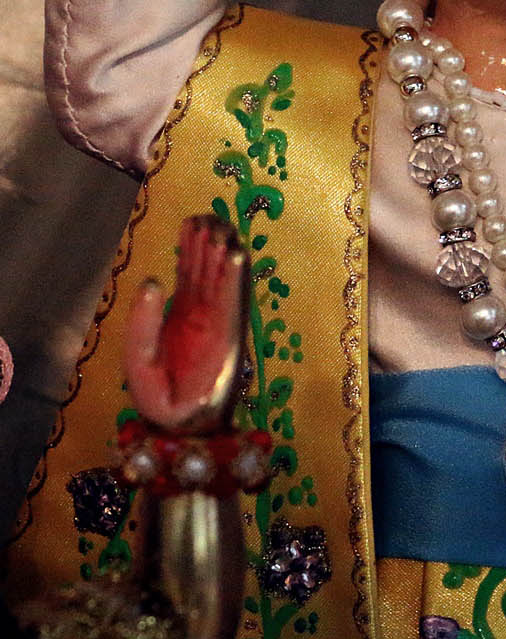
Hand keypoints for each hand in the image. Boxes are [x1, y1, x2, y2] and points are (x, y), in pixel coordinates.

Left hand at [123, 215, 250, 432]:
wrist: (179, 425)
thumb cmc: (157, 395)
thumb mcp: (137, 358)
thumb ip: (141, 322)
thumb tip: (154, 280)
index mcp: (178, 315)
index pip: (187, 273)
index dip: (190, 248)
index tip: (194, 221)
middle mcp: (200, 313)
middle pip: (207, 269)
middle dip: (209, 242)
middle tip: (212, 213)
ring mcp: (216, 322)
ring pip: (221, 278)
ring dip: (223, 252)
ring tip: (223, 225)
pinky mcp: (229, 334)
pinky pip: (232, 299)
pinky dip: (234, 277)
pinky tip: (235, 255)